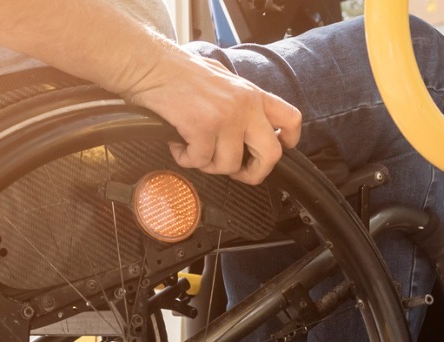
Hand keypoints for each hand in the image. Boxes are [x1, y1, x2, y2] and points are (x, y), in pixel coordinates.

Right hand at [118, 54, 301, 184]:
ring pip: (229, 165)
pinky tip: (177, 143)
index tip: (277, 151)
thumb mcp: (224, 82)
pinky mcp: (203, 127)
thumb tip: (247, 132)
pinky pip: (200, 161)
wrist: (152, 65)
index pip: (291, 119)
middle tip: (236, 172)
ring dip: (207, 164)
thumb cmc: (180, 73)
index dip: (289, 142)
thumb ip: (241, 104)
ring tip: (192, 148)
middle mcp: (246, 106)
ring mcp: (226, 117)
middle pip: (271, 154)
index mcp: (253, 95)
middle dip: (254, 173)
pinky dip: (185, 158)